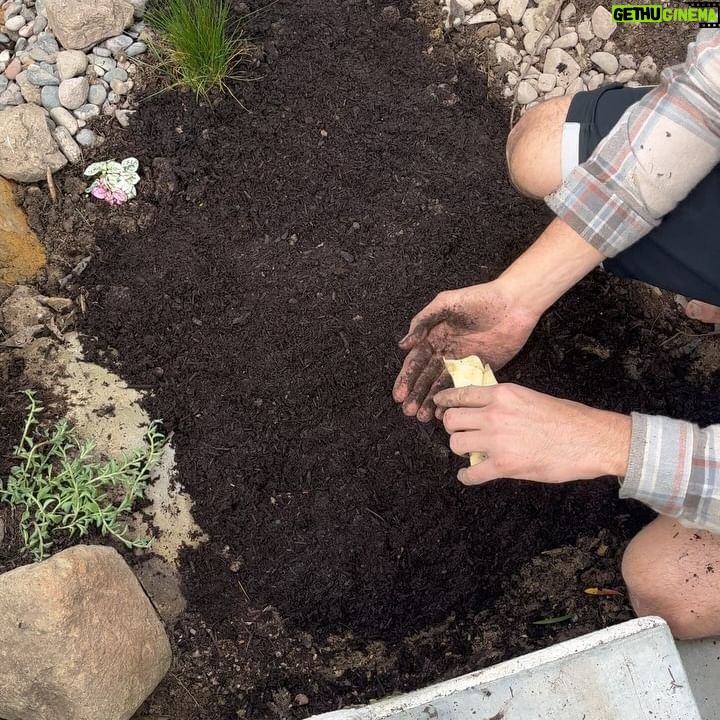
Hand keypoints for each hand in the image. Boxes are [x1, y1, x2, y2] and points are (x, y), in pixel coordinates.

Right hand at [392, 281, 539, 421]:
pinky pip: (464, 388)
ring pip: (442, 386)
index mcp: (434, 336)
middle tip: (409, 411)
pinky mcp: (481, 369)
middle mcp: (446, 352)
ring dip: (430, 401)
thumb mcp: (445, 303)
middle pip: (426, 378)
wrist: (515, 304)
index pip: (415, 362)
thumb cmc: (479, 298)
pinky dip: (454, 400)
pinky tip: (445, 411)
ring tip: (422, 416)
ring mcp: (463, 362)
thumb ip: (422, 322)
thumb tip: (403, 345)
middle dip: (416, 395)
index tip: (399, 395)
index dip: (406, 379)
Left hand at [435, 383, 631, 483]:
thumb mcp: (529, 396)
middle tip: (462, 433)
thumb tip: (484, 407)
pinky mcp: (504, 465)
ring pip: (456, 444)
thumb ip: (504, 401)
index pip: (460, 394)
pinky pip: (471, 473)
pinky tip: (468, 475)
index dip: (445, 402)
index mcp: (501, 394)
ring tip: (472, 452)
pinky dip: (466, 476)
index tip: (438, 406)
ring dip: (461, 450)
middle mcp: (494, 414)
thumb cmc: (567, 418)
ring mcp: (497, 440)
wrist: (591, 439)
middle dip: (453, 428)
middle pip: (451, 420)